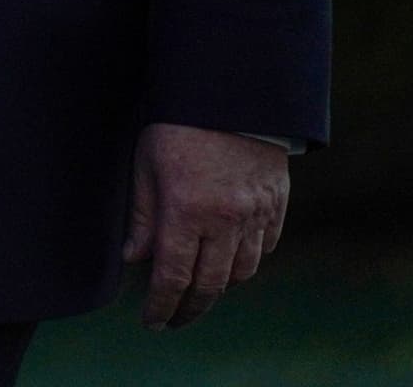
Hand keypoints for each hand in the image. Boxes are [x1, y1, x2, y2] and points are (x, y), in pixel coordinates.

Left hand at [124, 123, 288, 329]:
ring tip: (200, 288)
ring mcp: (256, 214)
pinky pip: (265, 247)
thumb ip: (144, 215)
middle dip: (189, 309)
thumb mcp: (147, 163)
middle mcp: (225, 220)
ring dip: (219, 285)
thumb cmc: (179, 122)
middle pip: (209, 285)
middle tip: (174, 319)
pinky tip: (230, 257)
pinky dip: (247, 259)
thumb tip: (135, 259)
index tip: (151, 321)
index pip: (172, 278)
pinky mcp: (276, 204)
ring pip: (241, 272)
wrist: (233, 91)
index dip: (161, 306)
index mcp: (186, 211)